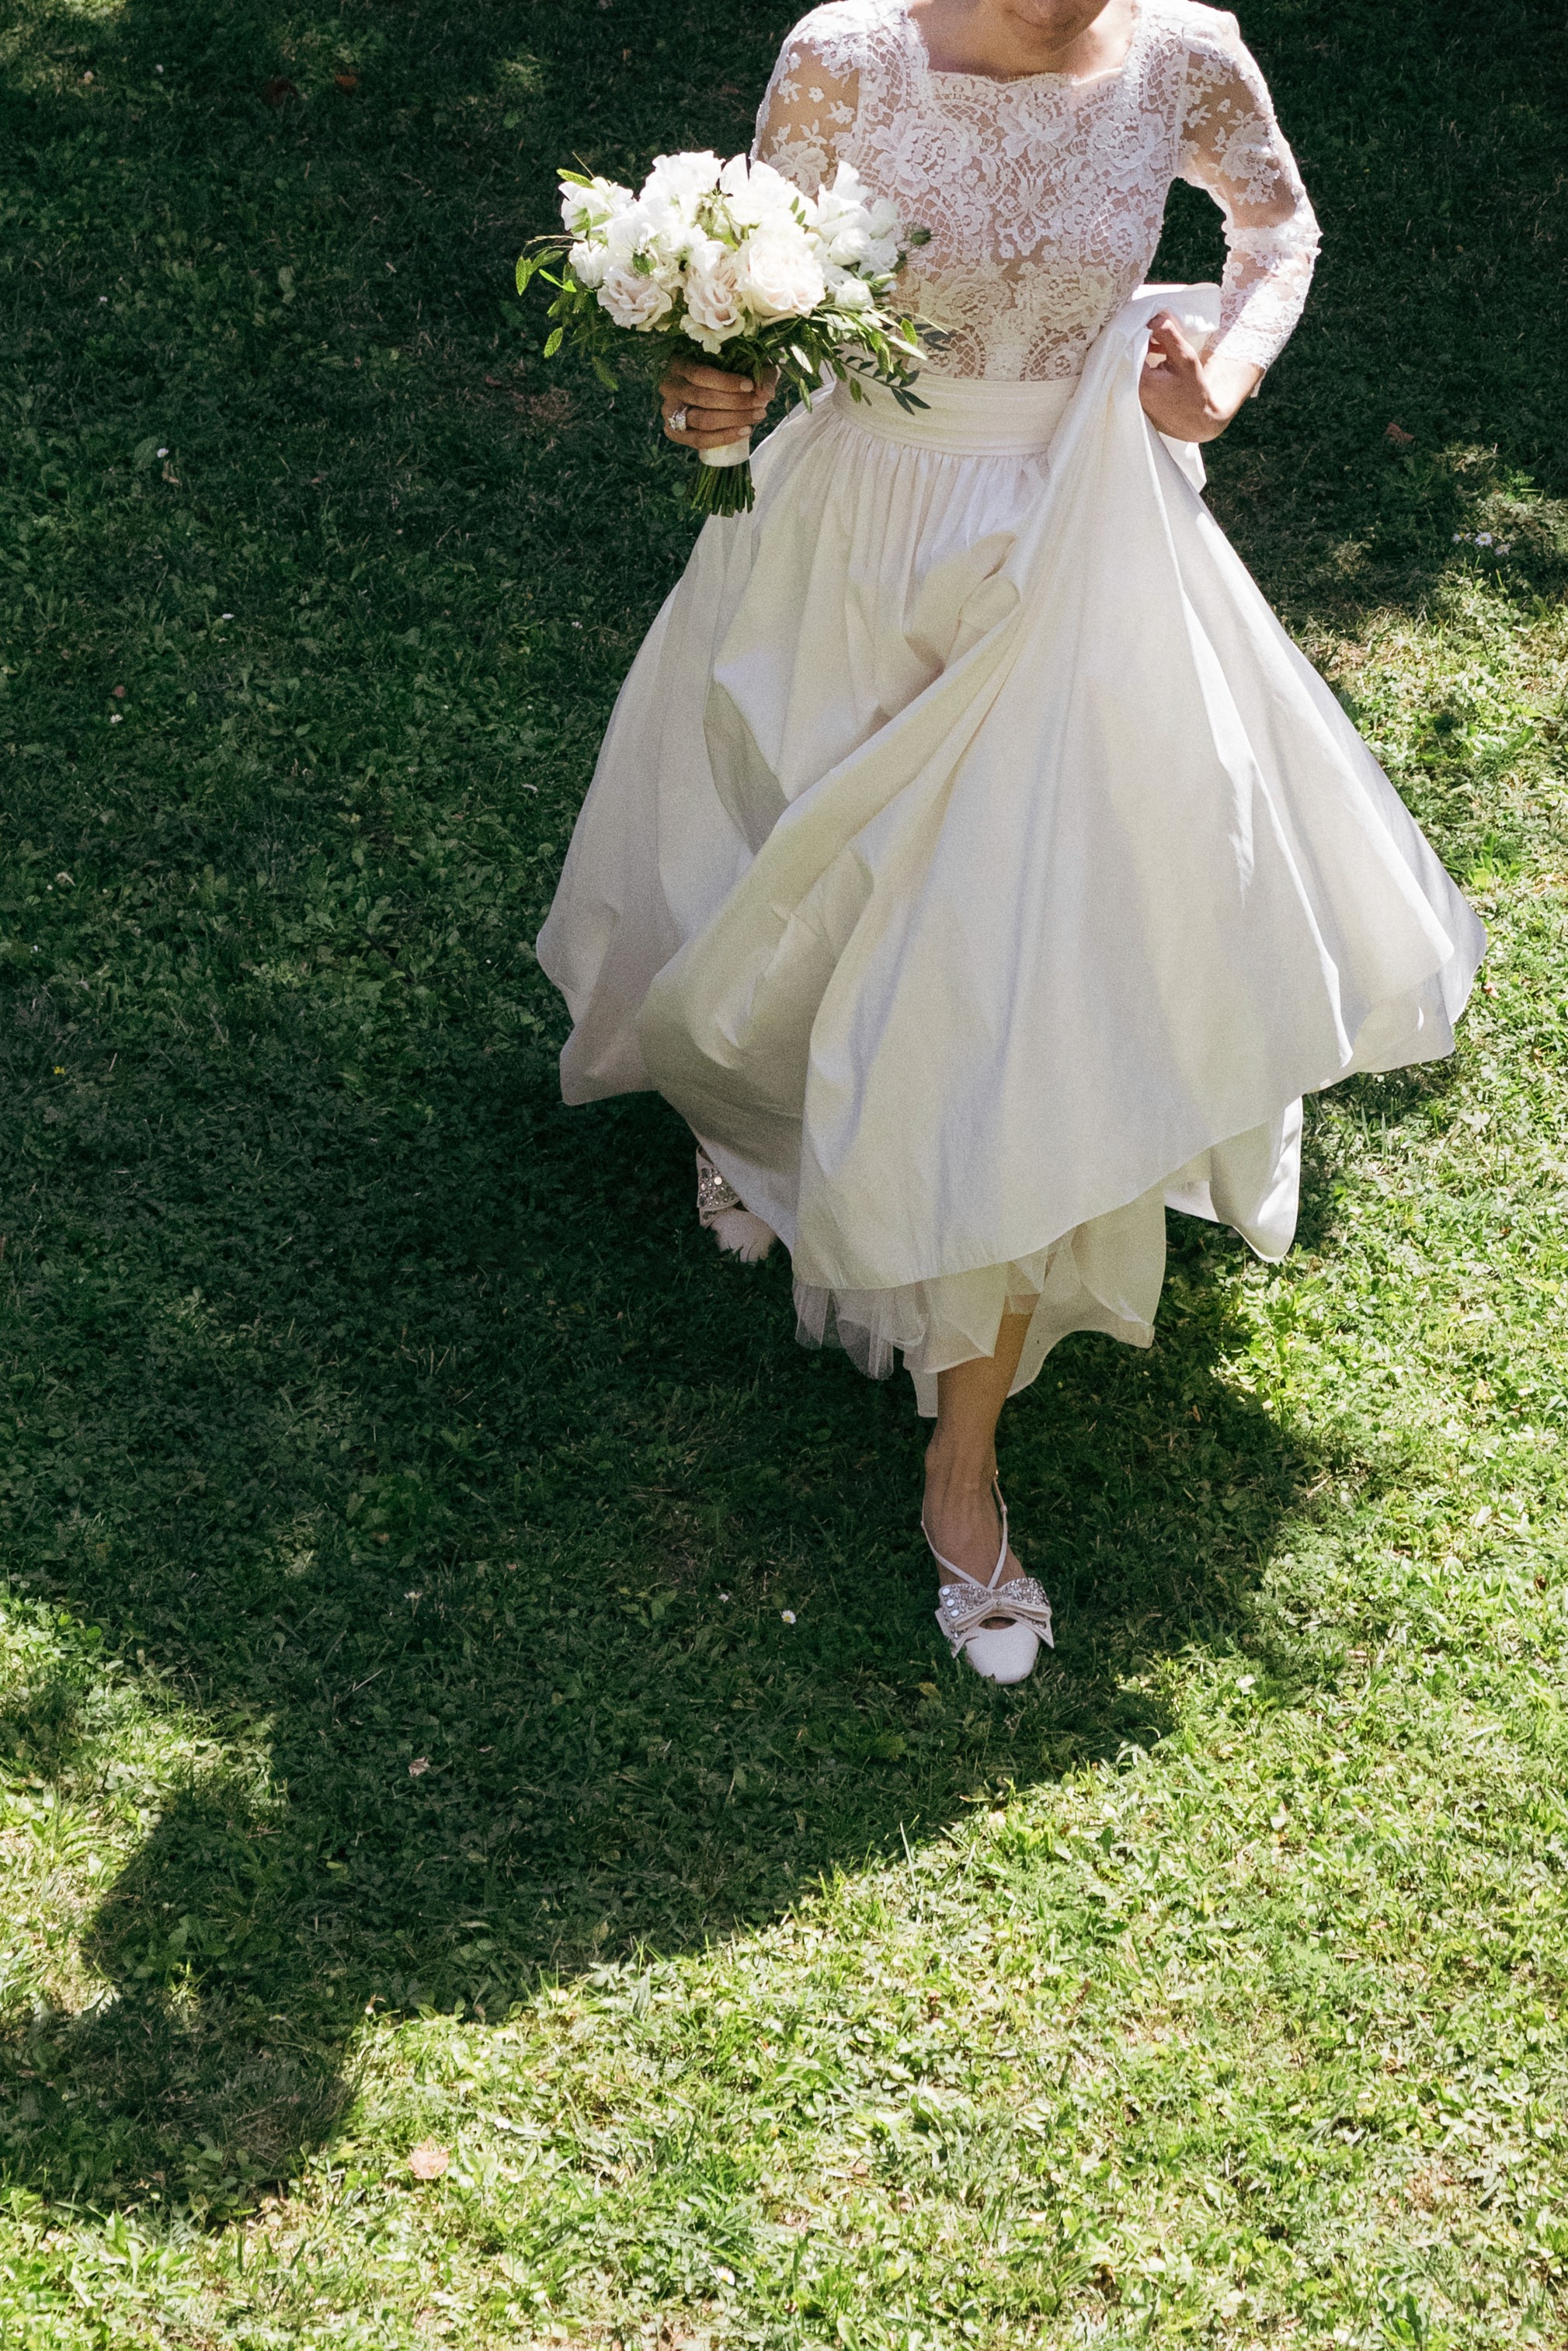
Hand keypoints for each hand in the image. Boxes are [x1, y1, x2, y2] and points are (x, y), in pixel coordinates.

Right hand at [660, 355, 778, 451]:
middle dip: (735, 403)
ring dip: (733, 420)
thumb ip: (759, 375)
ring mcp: (668, 411)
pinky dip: (723, 438)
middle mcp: (669, 386)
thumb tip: (766, 393)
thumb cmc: (729, 372)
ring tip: (757, 415)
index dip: (726, 382)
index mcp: (679, 363)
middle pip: (702, 398)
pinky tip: (744, 431)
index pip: (700, 374)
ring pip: (701, 420)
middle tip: (760, 404)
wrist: (715, 392)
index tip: (750, 386)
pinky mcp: (673, 432)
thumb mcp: (745, 365)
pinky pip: (698, 440)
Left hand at [1138, 312, 1261, 444]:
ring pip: (1127, 364)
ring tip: (1161, 345)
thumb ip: (1168, 334)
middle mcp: (1128, 391)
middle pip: (1125, 354)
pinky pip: (1130, 374)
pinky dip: (1140, 363)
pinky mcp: (1131, 400)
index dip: (1140, 329)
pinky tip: (1157, 357)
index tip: (1152, 321)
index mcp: (1140, 381)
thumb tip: (1154, 316)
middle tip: (1155, 329)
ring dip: (1141, 350)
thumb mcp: (1185, 358)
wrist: (1197, 422)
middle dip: (1139, 338)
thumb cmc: (1194, 391)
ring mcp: (1128, 398)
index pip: (1129, 346)